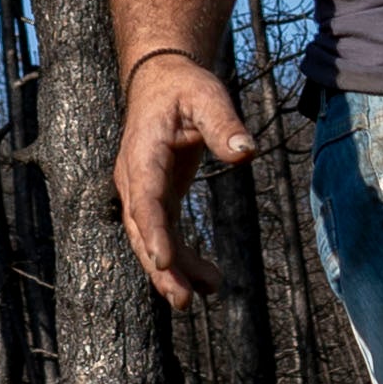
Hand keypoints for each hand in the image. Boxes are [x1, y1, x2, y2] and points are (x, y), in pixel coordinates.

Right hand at [111, 54, 257, 306]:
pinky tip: (208, 282)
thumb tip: (247, 153)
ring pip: (151, 239)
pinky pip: (166, 236)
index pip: (145, 197)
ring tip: (201, 296)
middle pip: (142, 229)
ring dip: (172, 272)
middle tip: (181, 300)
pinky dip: (182, 261)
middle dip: (160, 268)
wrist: (161, 82)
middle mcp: (134, 177)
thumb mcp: (207, 96)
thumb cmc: (184, 88)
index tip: (164, 261)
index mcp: (143, 151)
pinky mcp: (157, 199)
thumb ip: (224, 124)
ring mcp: (142, 191)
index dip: (154, 231)